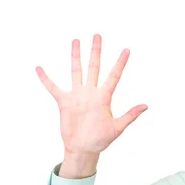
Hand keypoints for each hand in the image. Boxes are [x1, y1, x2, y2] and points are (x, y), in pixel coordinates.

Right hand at [36, 34, 147, 155]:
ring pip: (76, 71)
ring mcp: (77, 96)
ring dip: (75, 56)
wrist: (83, 149)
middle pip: (94, 67)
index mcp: (104, 97)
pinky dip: (46, 79)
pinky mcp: (64, 102)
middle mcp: (91, 93)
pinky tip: (39, 68)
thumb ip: (130, 115)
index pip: (114, 76)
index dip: (120, 63)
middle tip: (98, 35)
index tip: (127, 49)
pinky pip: (53, 87)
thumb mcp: (117, 128)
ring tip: (76, 40)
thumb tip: (146, 105)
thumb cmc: (101, 140)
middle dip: (96, 52)